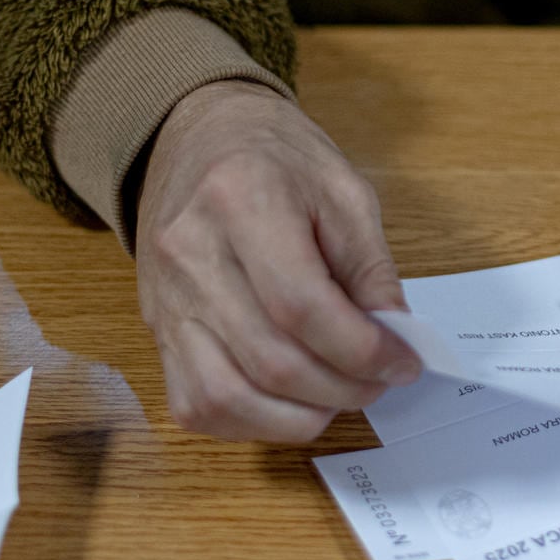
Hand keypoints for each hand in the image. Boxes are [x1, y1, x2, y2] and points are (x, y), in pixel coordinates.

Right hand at [136, 80, 419, 440]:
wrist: (199, 137)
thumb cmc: (276, 159)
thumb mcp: (344, 190)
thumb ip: (371, 268)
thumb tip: (393, 342)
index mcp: (241, 199)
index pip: (301, 306)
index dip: (362, 350)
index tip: (403, 361)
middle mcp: (189, 254)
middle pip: (269, 359)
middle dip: (343, 388)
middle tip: (380, 381)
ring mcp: (165, 300)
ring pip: (226, 396)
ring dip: (298, 416)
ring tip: (338, 395)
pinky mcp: (155, 331)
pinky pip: (196, 405)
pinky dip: (251, 422)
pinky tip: (291, 402)